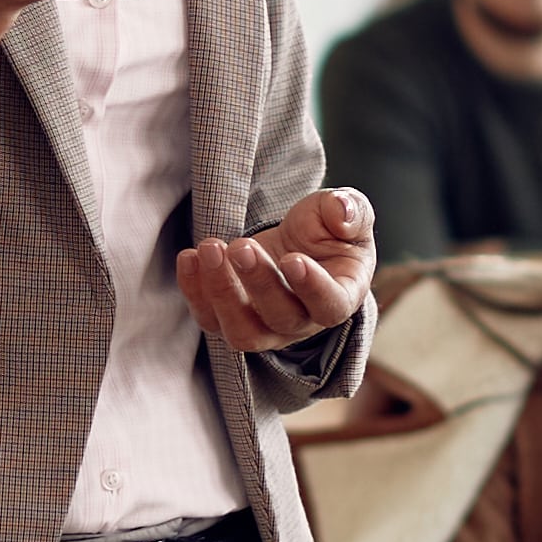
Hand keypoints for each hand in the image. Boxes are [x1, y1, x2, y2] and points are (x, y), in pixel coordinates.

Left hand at [181, 188, 370, 352]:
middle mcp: (303, 322)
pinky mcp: (232, 319)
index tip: (291, 259)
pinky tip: (189, 256)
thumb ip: (352, 210)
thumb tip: (342, 212)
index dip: (312, 288)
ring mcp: (266, 327)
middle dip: (258, 282)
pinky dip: (194, 291)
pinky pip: (210, 319)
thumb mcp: (350, 212)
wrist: (298, 244)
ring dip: (221, 293)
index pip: (330, 305)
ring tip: (210, 249)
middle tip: (241, 246)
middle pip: (281, 318)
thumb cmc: (329, 232)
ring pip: (242, 332)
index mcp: (341, 295)